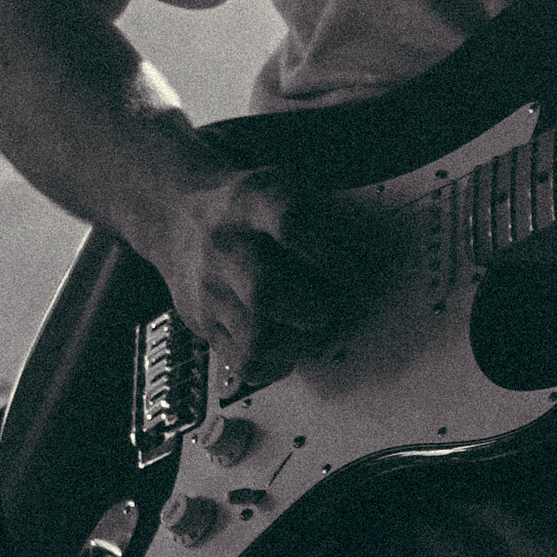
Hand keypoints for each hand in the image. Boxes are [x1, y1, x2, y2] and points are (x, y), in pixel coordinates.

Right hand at [151, 158, 380, 387]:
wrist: (176, 212)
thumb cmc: (249, 209)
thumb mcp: (284, 190)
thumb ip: (329, 222)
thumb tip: (381, 264)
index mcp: (253, 201)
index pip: (293, 224)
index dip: (334, 255)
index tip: (359, 272)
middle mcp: (225, 244)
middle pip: (266, 290)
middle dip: (316, 310)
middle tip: (333, 309)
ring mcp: (209, 287)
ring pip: (256, 336)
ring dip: (300, 344)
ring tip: (312, 331)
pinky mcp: (201, 321)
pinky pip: (243, 362)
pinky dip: (276, 365)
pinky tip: (287, 349)